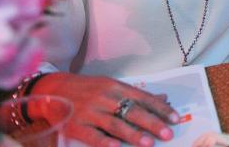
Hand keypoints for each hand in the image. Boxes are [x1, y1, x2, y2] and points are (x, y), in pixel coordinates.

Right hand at [31, 72, 178, 146]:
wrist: (52, 90)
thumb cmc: (87, 89)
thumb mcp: (112, 87)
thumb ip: (136, 95)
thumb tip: (163, 99)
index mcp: (116, 87)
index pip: (143, 98)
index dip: (160, 109)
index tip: (175, 118)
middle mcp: (104, 98)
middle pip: (132, 111)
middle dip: (152, 123)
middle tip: (168, 134)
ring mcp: (90, 112)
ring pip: (115, 124)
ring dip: (133, 135)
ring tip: (149, 143)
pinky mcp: (75, 125)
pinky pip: (92, 135)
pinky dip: (105, 142)